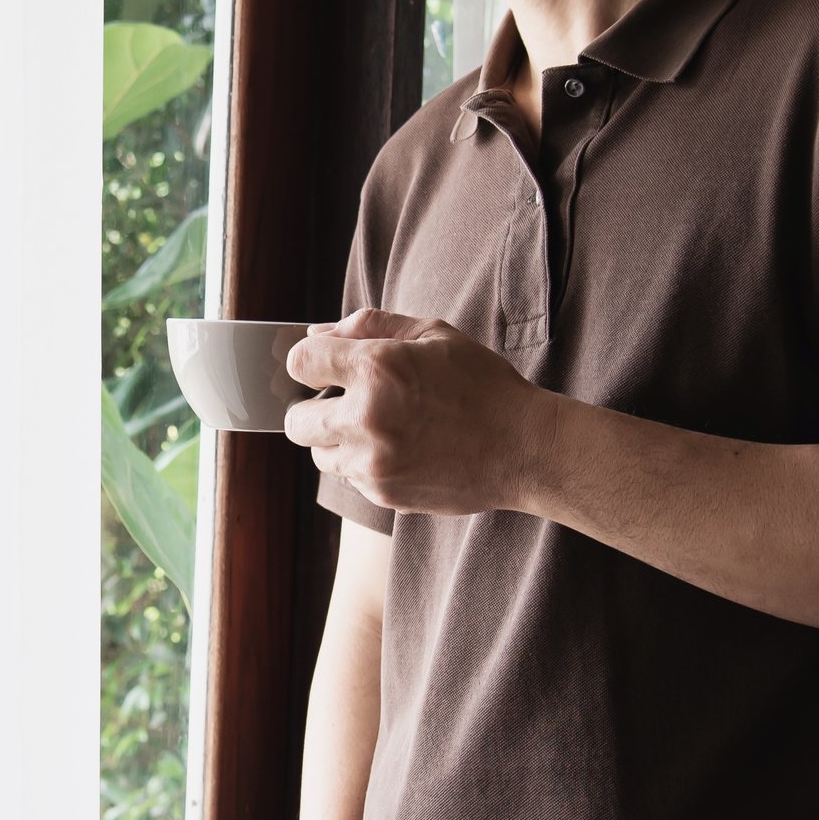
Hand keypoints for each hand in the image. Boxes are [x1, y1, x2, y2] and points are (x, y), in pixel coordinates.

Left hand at [282, 307, 550, 515]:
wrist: (523, 448)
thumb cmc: (481, 384)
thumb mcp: (433, 334)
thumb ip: (370, 325)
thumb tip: (317, 334)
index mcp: (377, 369)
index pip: (300, 362)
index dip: (311, 362)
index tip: (327, 367)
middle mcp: (367, 418)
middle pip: (295, 420)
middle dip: (313, 408)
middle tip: (345, 402)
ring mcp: (373, 462)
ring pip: (319, 454)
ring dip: (337, 440)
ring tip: (380, 428)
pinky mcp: (383, 494)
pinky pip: (349, 478)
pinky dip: (364, 464)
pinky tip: (402, 450)